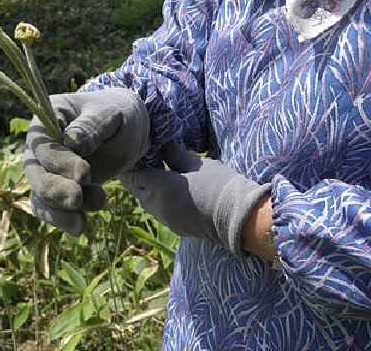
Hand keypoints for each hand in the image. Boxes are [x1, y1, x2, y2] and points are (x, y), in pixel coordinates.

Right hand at [25, 88, 149, 234]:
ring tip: (98, 203)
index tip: (85, 173)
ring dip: (62, 209)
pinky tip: (81, 226)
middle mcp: (38, 145)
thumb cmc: (115, 115)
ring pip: (41, 196)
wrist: (124, 131)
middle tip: (78, 199)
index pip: (42, 144)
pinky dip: (62, 220)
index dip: (59, 161)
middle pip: (36, 173)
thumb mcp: (109, 115)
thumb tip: (72, 141)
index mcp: (46, 118)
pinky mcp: (56, 189)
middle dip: (55, 190)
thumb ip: (91, 126)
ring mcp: (45, 169)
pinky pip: (49, 209)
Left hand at [120, 142, 270, 255]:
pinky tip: (164, 190)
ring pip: (144, 201)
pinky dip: (154, 200)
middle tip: (138, 160)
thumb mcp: (197, 164)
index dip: (131, 163)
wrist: (239, 219)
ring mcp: (164, 218)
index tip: (133, 152)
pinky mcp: (174, 226)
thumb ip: (175, 154)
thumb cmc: (219, 186)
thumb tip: (163, 143)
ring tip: (150, 172)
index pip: (132, 174)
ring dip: (143, 188)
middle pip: (135, 188)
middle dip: (134, 175)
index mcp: (159, 186)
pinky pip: (156, 211)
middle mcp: (156, 205)